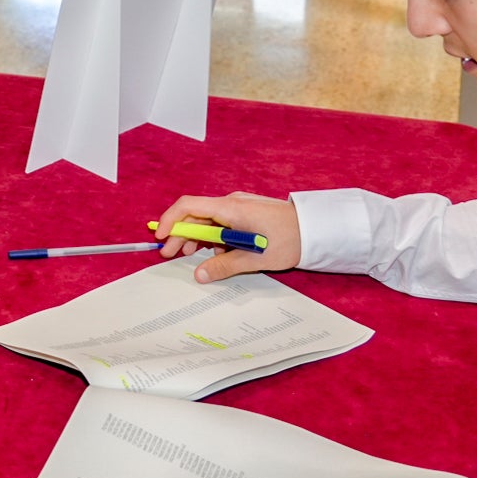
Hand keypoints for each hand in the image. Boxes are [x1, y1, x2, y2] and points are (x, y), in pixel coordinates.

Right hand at [154, 191, 301, 282]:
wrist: (316, 230)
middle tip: (170, 254)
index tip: (160, 236)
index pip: (189, 206)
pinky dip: (213, 237)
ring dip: (196, 237)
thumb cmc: (288, 240)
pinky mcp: (246, 213)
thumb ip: (223, 266)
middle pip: (195, 214)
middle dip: (179, 233)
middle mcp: (231, 203)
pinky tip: (217, 254)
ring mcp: (239, 206)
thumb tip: (199, 275)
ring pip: (208, 220)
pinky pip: (221, 222)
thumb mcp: (254, 259)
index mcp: (230, 208)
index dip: (170, 219)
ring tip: (190, 255)